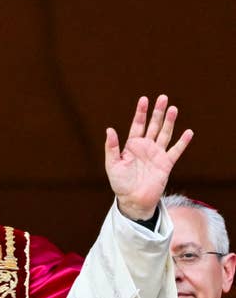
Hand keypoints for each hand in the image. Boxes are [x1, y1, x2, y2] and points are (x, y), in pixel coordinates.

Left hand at [105, 95, 192, 219]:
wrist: (133, 200)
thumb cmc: (120, 183)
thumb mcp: (112, 164)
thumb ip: (111, 147)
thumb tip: (109, 129)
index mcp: (132, 145)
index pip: (137, 125)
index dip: (141, 112)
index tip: (144, 99)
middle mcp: (145, 147)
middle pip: (153, 126)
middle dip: (157, 112)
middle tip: (163, 98)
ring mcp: (157, 154)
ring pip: (165, 134)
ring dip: (169, 122)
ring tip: (173, 109)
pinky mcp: (166, 164)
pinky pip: (176, 151)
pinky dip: (182, 142)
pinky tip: (188, 132)